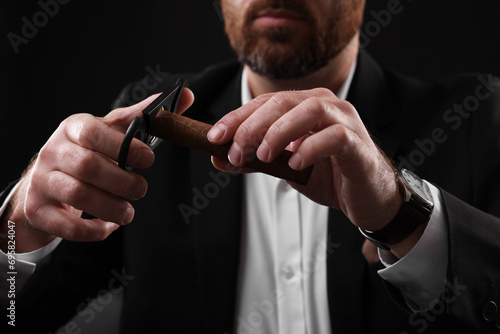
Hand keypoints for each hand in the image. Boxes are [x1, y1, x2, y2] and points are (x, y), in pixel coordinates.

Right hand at [1, 89, 193, 251]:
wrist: (43, 184)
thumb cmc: (86, 154)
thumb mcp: (110, 132)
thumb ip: (143, 117)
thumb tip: (187, 95)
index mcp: (73, 129)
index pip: (94, 132)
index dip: (124, 146)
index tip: (149, 159)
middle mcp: (52, 151)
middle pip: (88, 166)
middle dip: (123, 182)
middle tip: (141, 189)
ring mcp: (41, 181)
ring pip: (78, 196)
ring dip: (112, 207)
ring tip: (128, 212)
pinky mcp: (37, 210)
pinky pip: (67, 226)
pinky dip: (94, 231)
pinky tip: (108, 225)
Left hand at [207, 88, 400, 231]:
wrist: (366, 197)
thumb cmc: (328, 175)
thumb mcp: (284, 168)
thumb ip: (255, 160)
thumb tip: (218, 158)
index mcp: (304, 106)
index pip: (265, 103)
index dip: (237, 117)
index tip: (214, 137)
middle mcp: (325, 105)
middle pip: (283, 102)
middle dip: (253, 126)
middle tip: (235, 151)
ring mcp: (345, 121)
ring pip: (310, 110)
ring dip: (280, 132)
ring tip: (263, 155)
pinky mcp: (358, 144)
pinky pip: (335, 137)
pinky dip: (310, 148)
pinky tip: (295, 165)